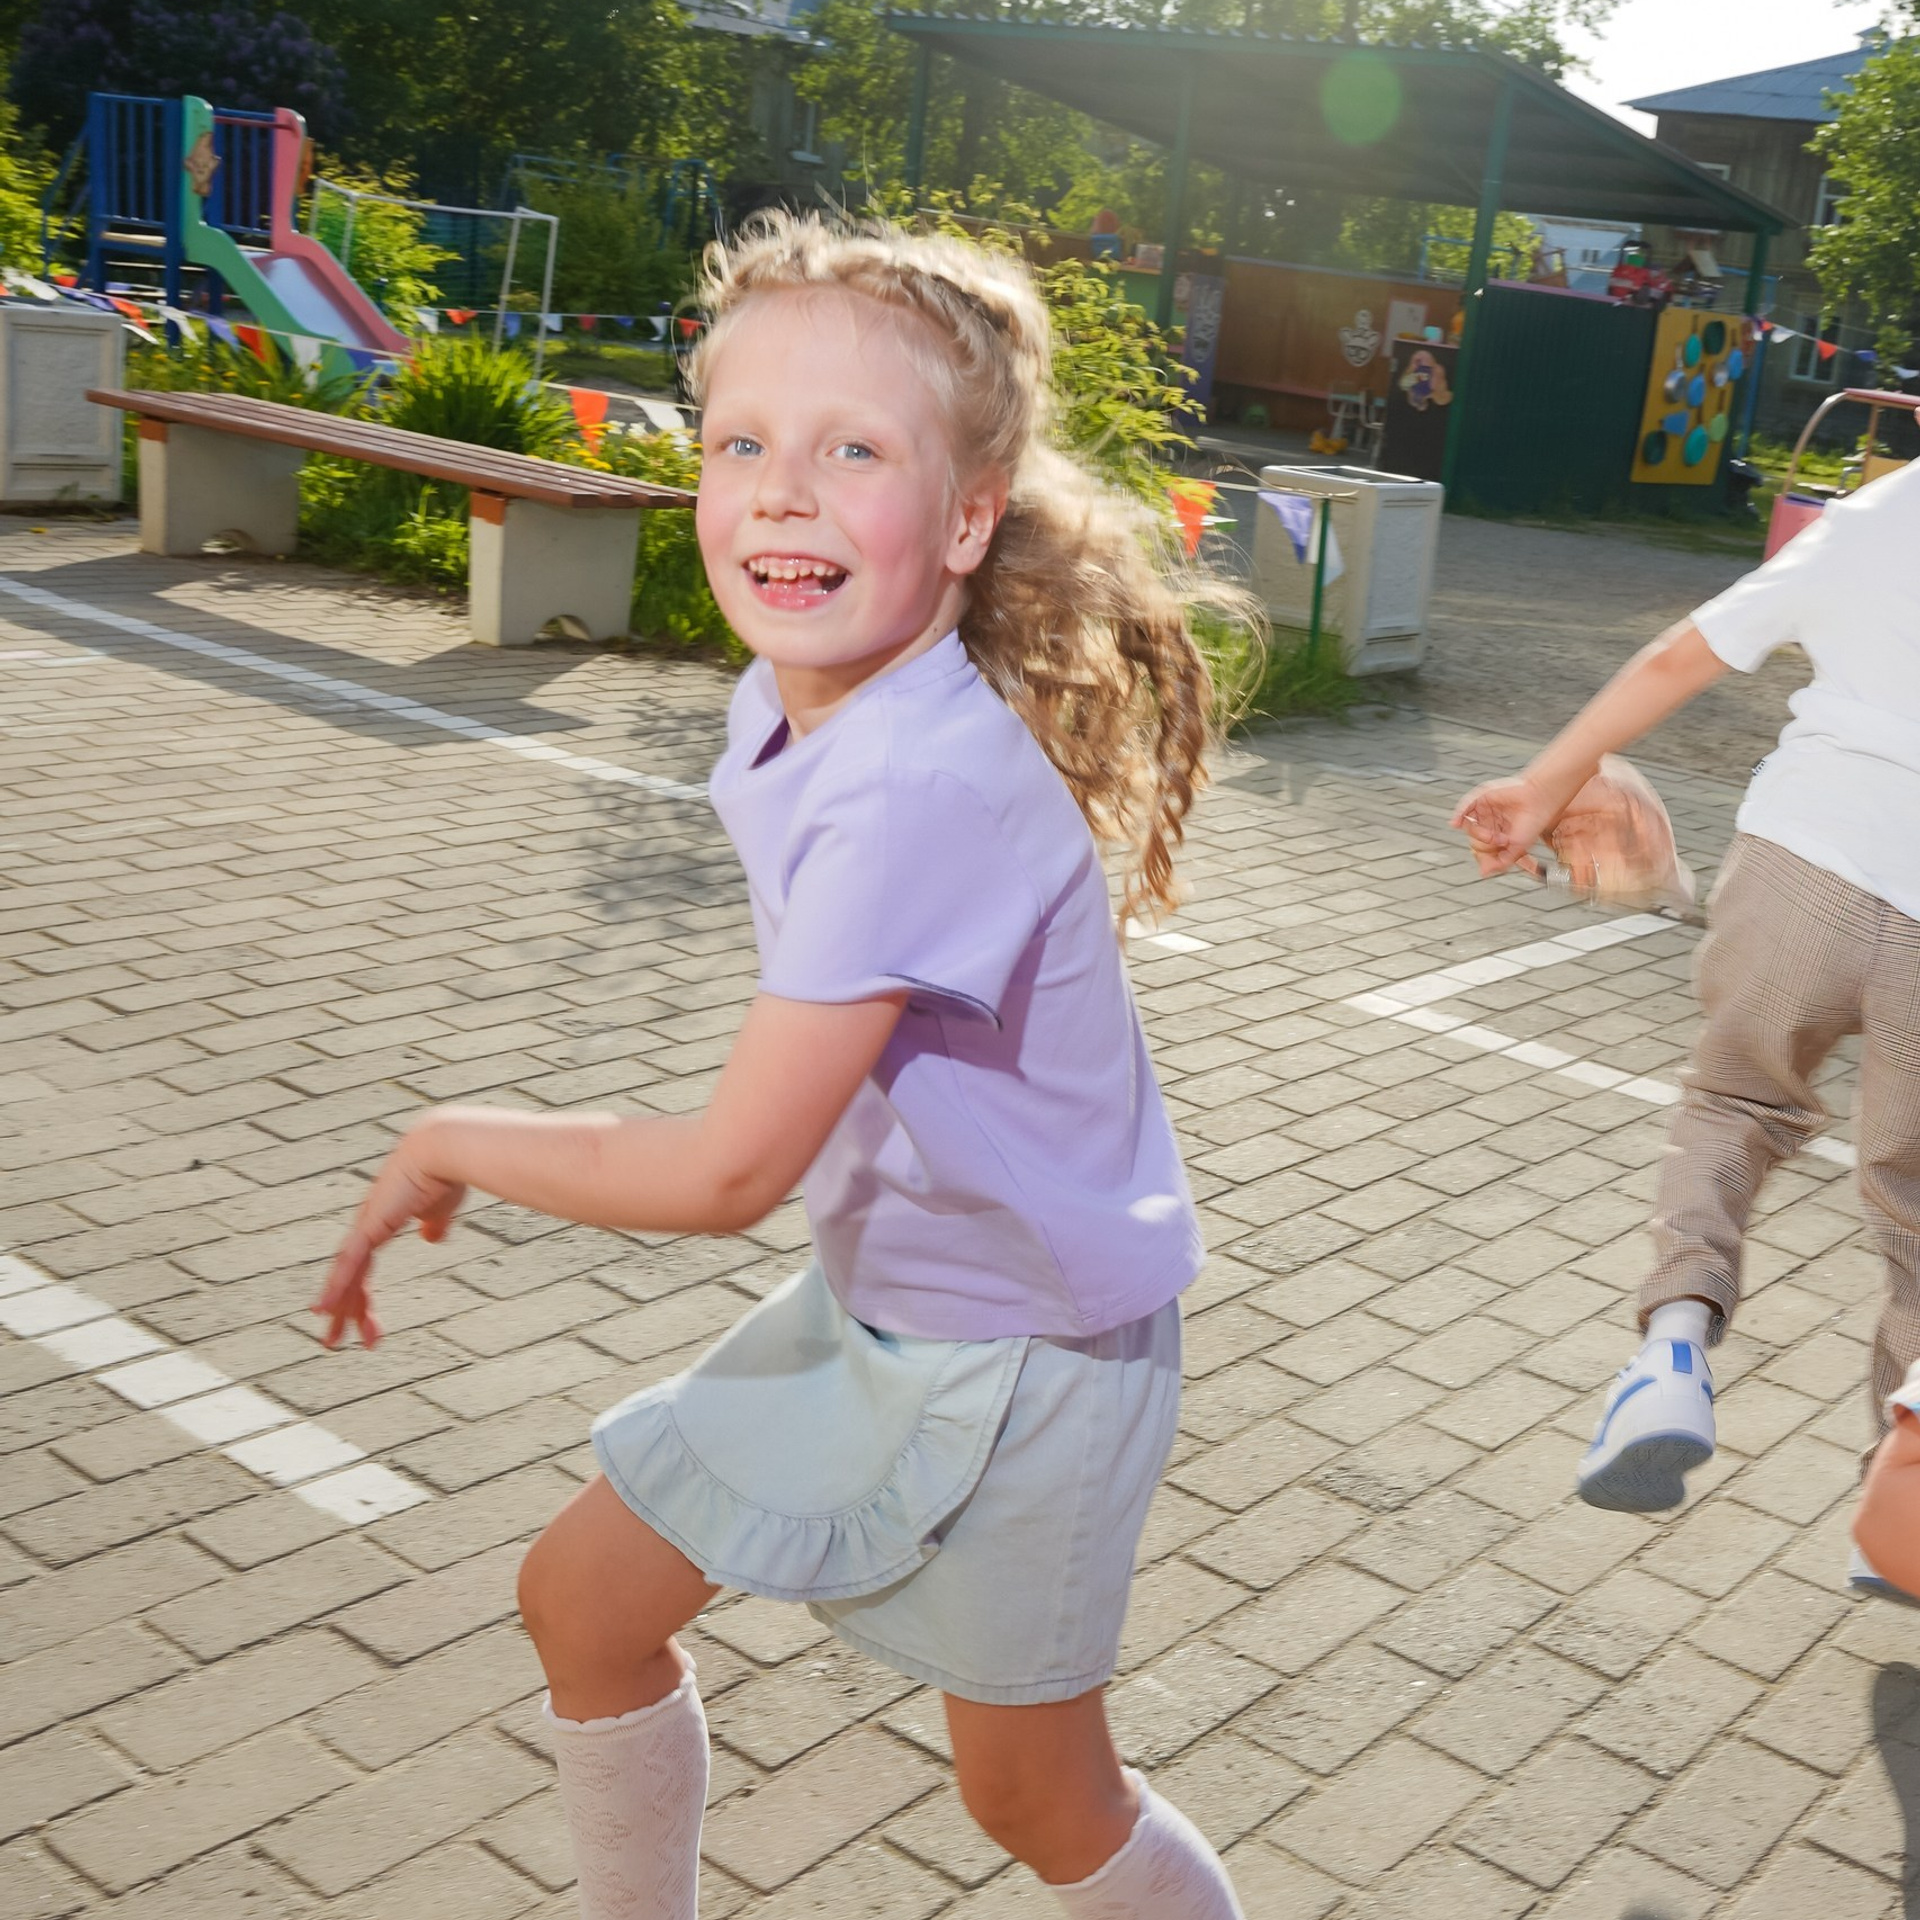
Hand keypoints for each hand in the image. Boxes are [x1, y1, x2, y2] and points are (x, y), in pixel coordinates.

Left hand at [314, 1122, 465, 1349]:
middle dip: (345, 1311)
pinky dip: (335, 1287)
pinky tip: (323, 1310)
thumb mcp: (440, 1208)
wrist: (444, 1149)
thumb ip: (433, 1224)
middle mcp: (367, 1226)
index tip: (365, 1323)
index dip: (360, 1296)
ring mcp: (366, 1226)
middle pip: (349, 1277)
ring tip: (332, 1341)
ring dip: (340, 1310)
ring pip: (347, 1277)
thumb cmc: (446, 1172)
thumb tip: (431, 1238)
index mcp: (382, 1222)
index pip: (363, 1267)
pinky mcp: (370, 1226)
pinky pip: (349, 1263)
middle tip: (336, 1341)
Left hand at [1451, 775, 1560, 877]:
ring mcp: (1486, 811)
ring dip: (1481, 836)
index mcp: (1499, 835)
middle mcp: (1491, 823)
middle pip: (1474, 840)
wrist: (1538, 801)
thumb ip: (1500, 864)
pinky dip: (1458, 815)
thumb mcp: (1517, 850)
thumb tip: (1483, 872)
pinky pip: (1464, 808)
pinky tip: (1456, 823)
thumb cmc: (1532, 822)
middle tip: (1502, 844)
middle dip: (1485, 847)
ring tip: (1499, 837)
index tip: (1492, 862)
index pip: (1482, 850)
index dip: (1485, 858)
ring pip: (1470, 828)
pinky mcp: (1482, 798)